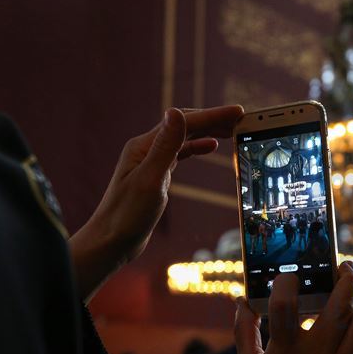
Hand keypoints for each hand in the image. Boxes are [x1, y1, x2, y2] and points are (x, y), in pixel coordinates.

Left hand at [70, 105, 242, 298]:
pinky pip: (181, 152)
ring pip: (184, 138)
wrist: (112, 241)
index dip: (213, 116)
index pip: (184, 122)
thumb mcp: (151, 179)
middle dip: (213, 119)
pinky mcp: (156, 175)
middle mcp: (147, 149)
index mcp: (144, 146)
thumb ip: (165, 146)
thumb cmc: (127, 215)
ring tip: (231, 129)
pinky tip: (211, 147)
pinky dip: (198, 146)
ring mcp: (151, 161)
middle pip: (185, 125)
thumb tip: (175, 112)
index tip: (238, 112)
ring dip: (208, 131)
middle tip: (240, 118)